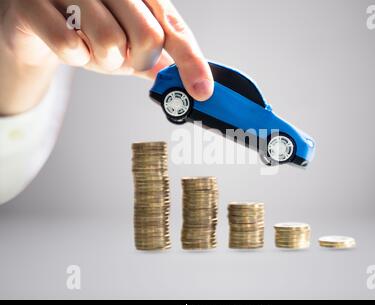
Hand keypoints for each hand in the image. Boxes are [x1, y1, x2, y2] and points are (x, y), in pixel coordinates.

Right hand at [0, 0, 212, 114]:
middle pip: (147, 36)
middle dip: (135, 59)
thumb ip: (159, 59)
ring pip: (109, 42)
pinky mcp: (35, 3)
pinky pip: (71, 47)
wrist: (38, 25)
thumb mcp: (130, 44)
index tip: (202, 90)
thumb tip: (194, 84)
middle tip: (120, 55)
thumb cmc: (89, 30)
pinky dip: (75, 58)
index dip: (191, 60)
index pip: (172, 27)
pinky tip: (67, 43)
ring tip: (89, 46)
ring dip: (102, 60)